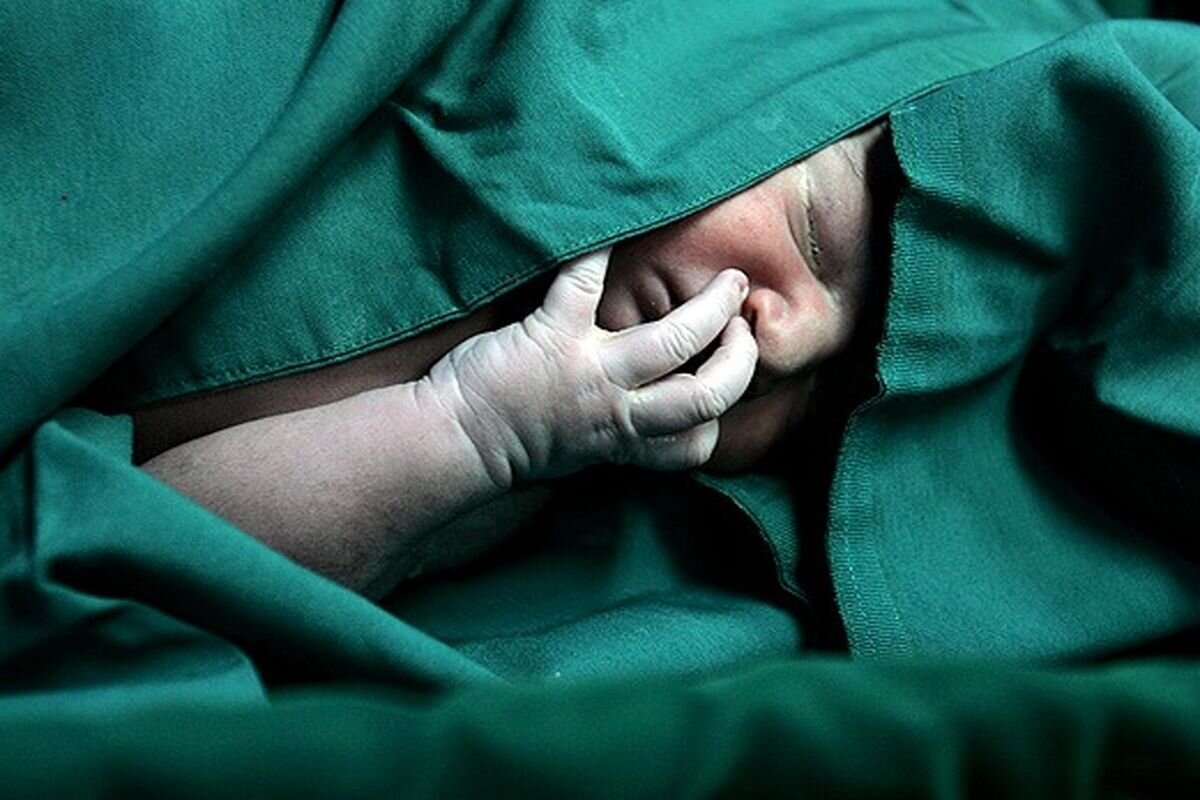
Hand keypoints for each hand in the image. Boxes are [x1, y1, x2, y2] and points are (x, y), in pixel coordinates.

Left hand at [425, 248, 757, 487]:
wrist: (456, 439)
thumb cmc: (517, 443)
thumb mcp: (586, 451)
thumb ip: (627, 433)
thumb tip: (657, 410)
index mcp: (627, 441)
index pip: (699, 442)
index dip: (723, 411)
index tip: (726, 381)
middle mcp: (618, 411)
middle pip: (708, 394)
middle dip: (739, 357)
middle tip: (741, 323)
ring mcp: (589, 371)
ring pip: (674, 341)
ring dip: (711, 306)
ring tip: (728, 280)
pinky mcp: (553, 334)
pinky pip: (586, 279)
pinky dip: (603, 245)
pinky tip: (618, 224)